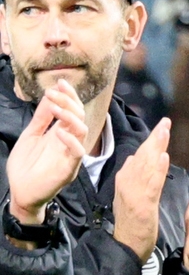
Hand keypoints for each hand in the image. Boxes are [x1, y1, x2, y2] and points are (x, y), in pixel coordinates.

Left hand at [7, 79, 86, 223]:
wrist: (20, 191)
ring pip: (82, 131)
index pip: (72, 110)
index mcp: (61, 133)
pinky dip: (71, 140)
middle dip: (68, 102)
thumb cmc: (25, 165)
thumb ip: (41, 118)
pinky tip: (59, 132)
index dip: (69, 96)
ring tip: (56, 109)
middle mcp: (69, 142)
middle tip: (53, 93)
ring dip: (71, 117)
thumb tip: (50, 97)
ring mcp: (70, 155)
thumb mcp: (31, 135)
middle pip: (79, 117)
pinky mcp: (68, 169)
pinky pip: (77, 153)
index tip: (61, 82)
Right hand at [113, 119, 169, 262]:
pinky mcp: (142, 206)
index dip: (151, 140)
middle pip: (142, 156)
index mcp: (125, 179)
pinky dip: (157, 171)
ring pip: (146, 166)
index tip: (162, 126)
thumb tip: (132, 158)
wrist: (126, 247)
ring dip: (156, 148)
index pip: (139, 155)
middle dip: (154, 138)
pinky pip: (151, 185)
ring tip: (165, 131)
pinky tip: (164, 158)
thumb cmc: (131, 223)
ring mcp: (133, 194)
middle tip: (166, 121)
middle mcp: (127, 183)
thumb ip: (131, 177)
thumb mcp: (128, 196)